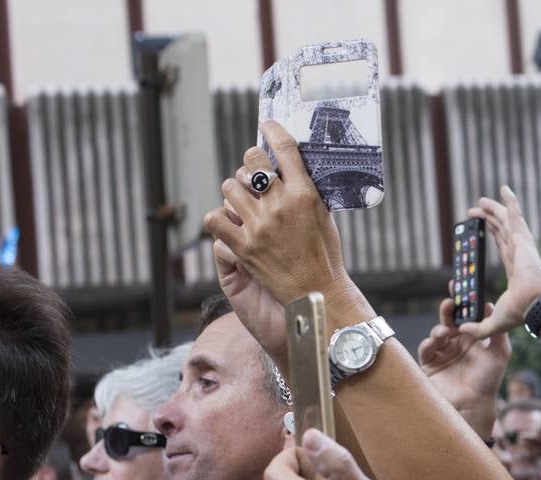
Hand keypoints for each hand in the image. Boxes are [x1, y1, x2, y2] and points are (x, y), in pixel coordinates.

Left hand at [203, 121, 359, 358]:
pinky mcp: (244, 246)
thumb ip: (306, 192)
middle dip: (250, 164)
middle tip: (253, 175)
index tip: (265, 124)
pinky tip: (230, 224)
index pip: (284, 149)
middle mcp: (280, 205)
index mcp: (305, 194)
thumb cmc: (325, 256)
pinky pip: (215, 219)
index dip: (271, 130)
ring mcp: (260, 225)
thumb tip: (290, 171)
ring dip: (235, 192)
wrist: (317, 293)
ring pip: (229, 187)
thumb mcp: (324, 217)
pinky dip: (219, 220)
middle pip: (251, 162)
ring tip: (243, 204)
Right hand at [418, 297, 510, 418]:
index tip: (461, 287)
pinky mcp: (430, 364)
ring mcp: (442, 352)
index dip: (463, 301)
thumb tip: (490, 306)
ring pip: (437, 332)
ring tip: (446, 332)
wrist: (473, 405)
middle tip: (450, 303)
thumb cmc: (488, 381)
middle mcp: (456, 343)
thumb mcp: (500, 353)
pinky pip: (426, 349)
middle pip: (449, 320)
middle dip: (448, 309)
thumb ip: (497, 331)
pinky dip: (429, 344)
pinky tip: (435, 344)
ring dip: (440, 329)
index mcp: (472, 338)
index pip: (466, 315)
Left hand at [460, 186, 540, 339]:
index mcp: (515, 268)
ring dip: (494, 209)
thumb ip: (479, 326)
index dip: (490, 236)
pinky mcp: (521, 238)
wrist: (535, 304)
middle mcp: (519, 253)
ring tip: (481, 200)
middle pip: (501, 231)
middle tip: (476, 212)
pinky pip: (514, 215)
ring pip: (505, 221)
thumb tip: (464, 330)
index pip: (501, 246)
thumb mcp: (494, 322)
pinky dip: (510, 201)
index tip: (480, 231)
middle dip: (489, 219)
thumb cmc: (521, 312)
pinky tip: (503, 188)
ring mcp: (521, 244)